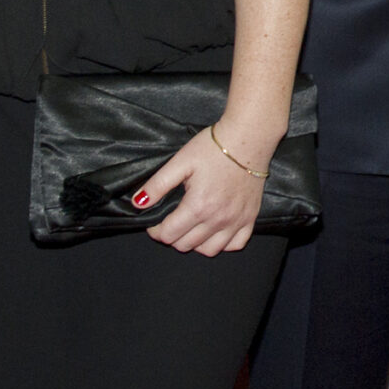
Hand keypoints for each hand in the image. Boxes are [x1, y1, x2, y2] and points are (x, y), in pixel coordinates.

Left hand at [134, 115, 276, 255]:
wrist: (248, 137)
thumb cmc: (213, 148)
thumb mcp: (180, 162)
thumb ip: (157, 185)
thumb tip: (138, 203)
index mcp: (198, 206)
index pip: (169, 235)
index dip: (156, 231)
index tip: (154, 222)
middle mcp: (218, 219)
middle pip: (186, 245)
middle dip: (173, 236)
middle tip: (171, 222)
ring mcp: (236, 221)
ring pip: (209, 250)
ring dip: (195, 244)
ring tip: (190, 228)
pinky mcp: (250, 217)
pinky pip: (235, 244)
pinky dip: (222, 244)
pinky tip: (214, 231)